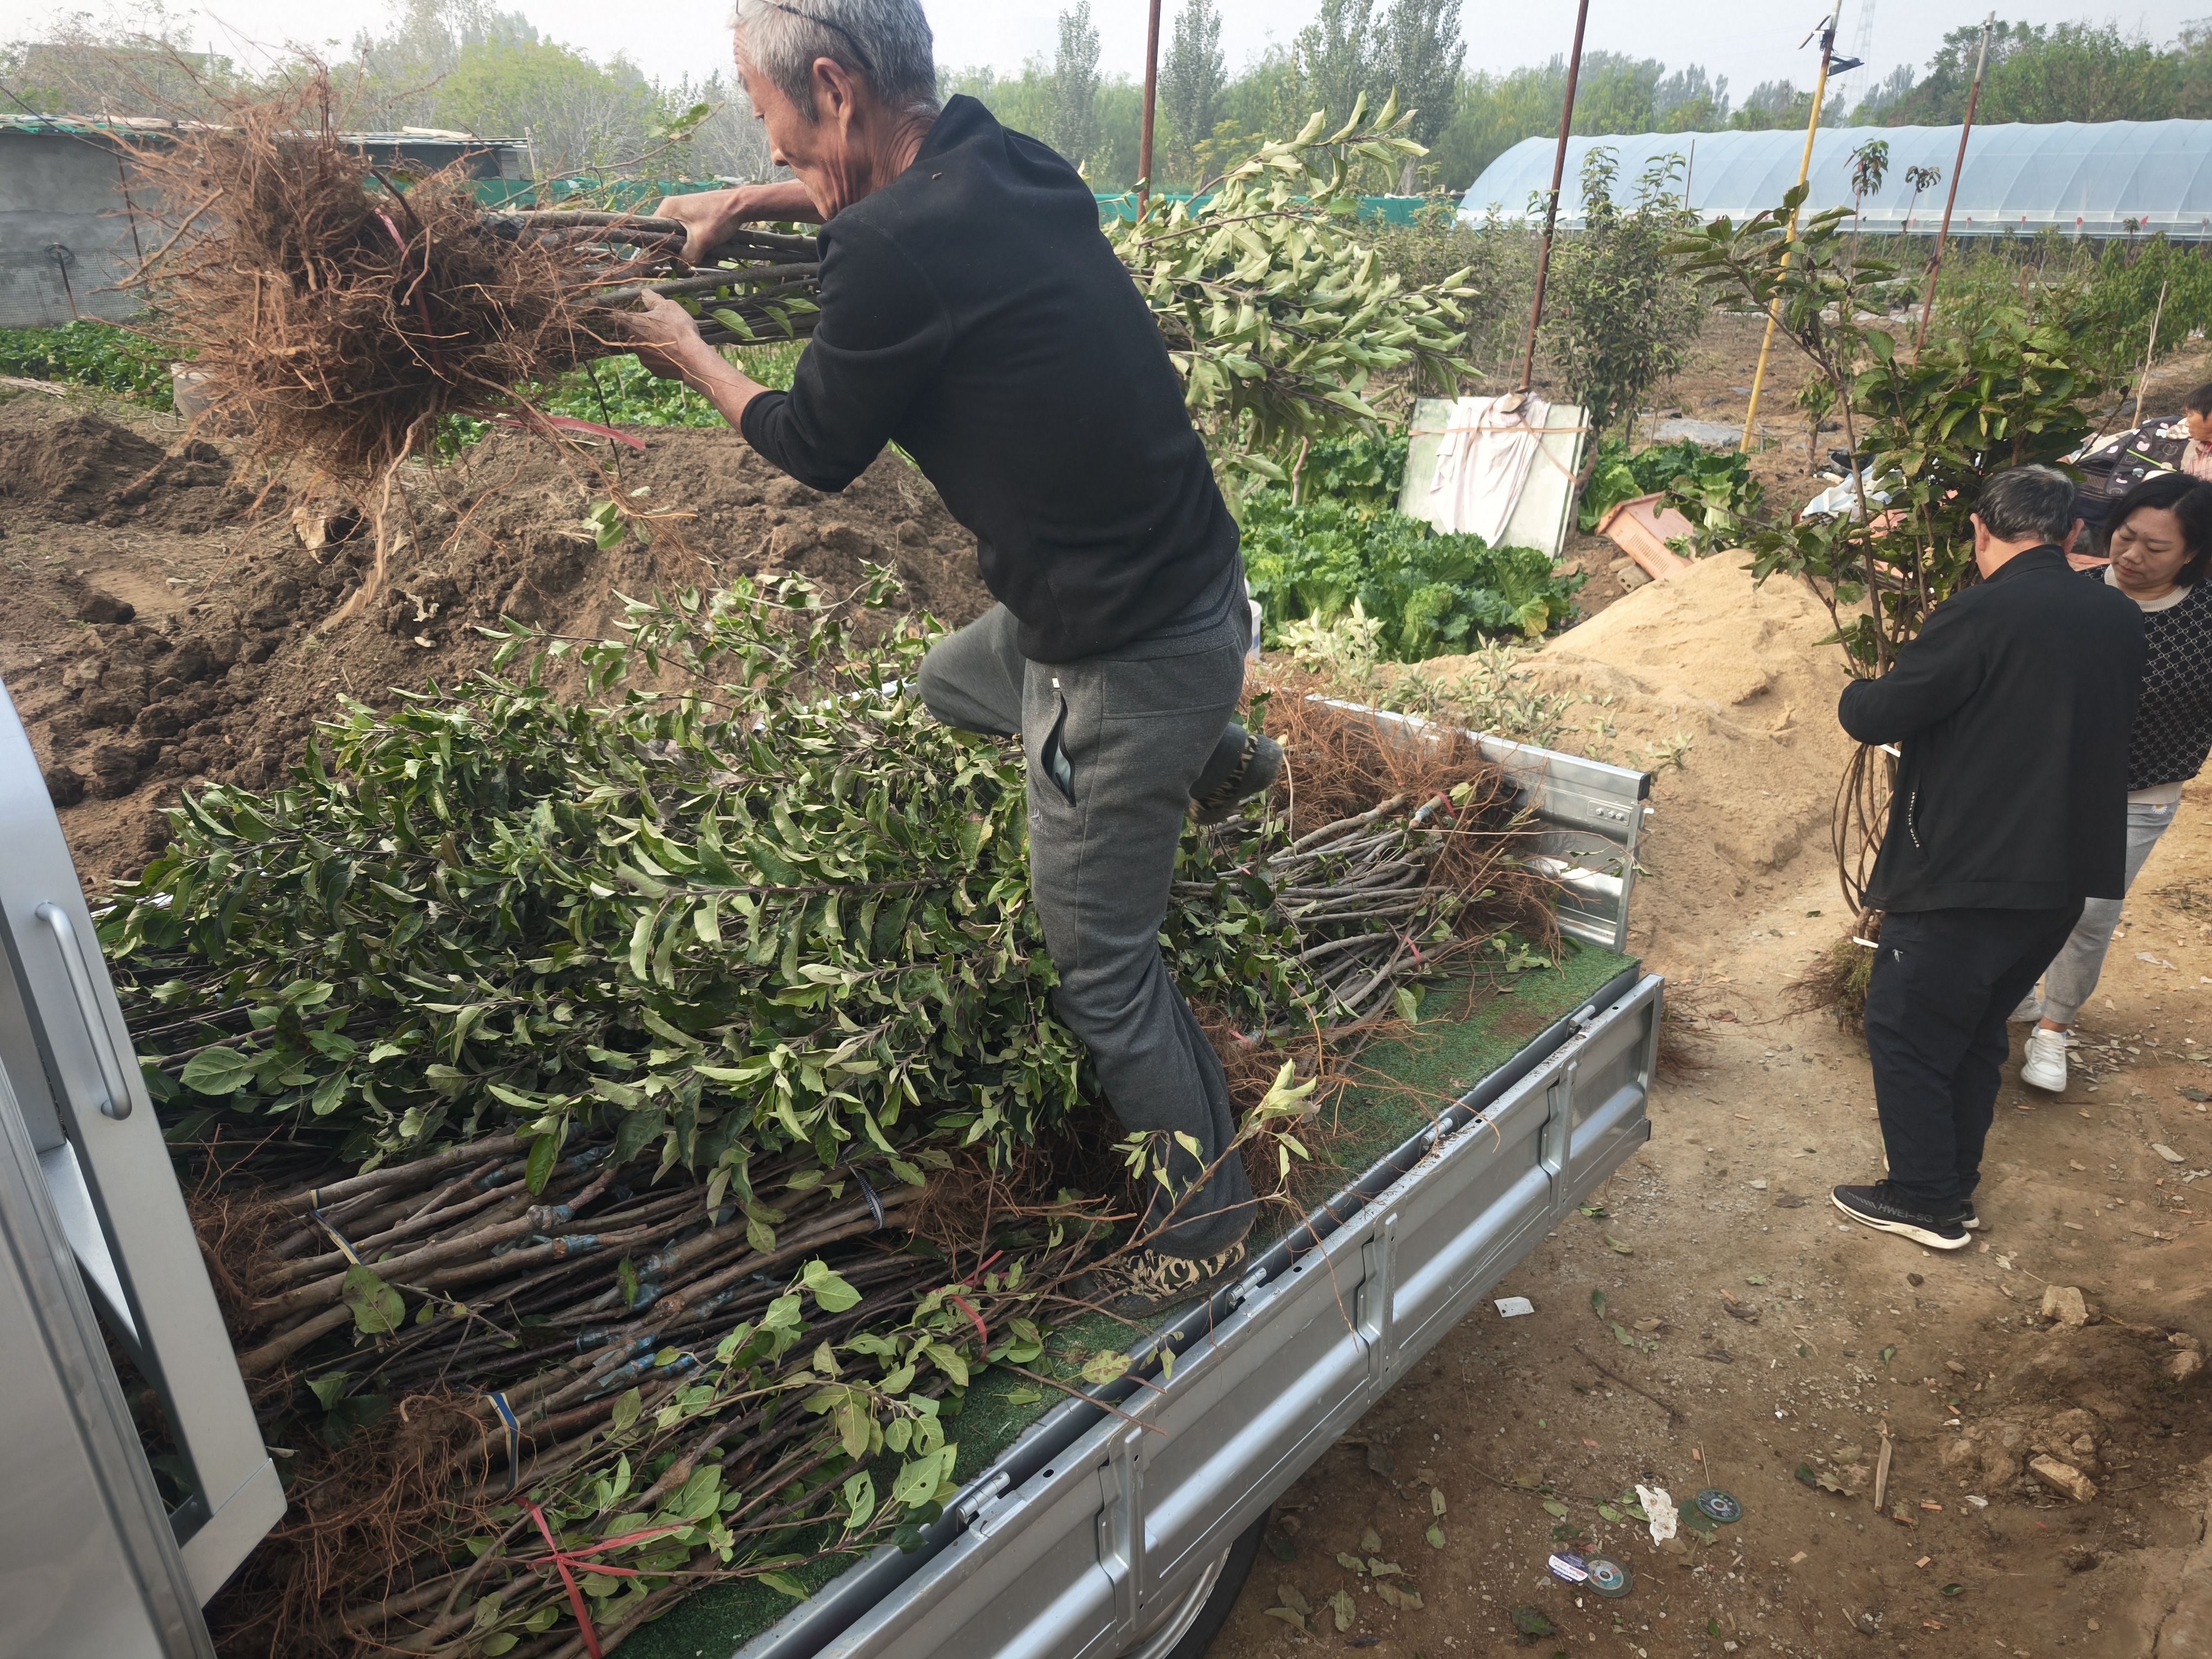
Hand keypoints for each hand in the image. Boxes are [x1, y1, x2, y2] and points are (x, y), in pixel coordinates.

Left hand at [615, 292, 714, 387]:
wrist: (692, 358)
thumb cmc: (678, 328)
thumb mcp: (668, 306)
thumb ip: (653, 299)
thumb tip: (644, 293)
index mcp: (633, 324)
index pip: (616, 316)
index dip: (618, 313)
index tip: (620, 312)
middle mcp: (633, 343)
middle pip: (633, 333)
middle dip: (642, 329)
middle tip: (656, 326)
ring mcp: (643, 359)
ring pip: (644, 348)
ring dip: (651, 344)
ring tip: (668, 341)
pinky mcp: (654, 371)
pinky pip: (655, 361)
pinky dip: (661, 357)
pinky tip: (672, 354)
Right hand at [653, 181, 821, 261]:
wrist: (742, 204)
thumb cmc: (720, 217)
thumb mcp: (701, 240)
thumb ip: (687, 256)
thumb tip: (681, 269)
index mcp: (667, 209)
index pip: (652, 233)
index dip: (657, 251)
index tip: (664, 264)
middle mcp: (672, 210)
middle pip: (667, 239)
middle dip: (680, 253)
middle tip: (693, 262)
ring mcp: (684, 214)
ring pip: (681, 240)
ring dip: (693, 252)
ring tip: (709, 257)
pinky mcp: (695, 218)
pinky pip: (691, 237)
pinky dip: (700, 246)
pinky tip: (712, 253)